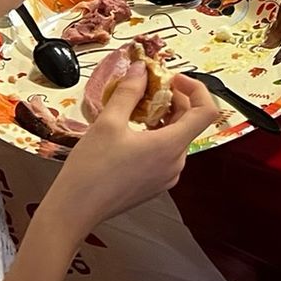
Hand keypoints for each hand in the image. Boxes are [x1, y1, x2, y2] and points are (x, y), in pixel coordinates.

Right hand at [38, 70, 218, 238]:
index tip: (175, 78)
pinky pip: (165, 152)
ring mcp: (167, 176)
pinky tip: (133, 130)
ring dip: (163, 117)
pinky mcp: (155, 184)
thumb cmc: (90, 171)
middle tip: (149, 87)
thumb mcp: (108, 122)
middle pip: (189, 122)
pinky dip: (156, 135)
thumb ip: (129, 91)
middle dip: (173, 99)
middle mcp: (176, 164)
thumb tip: (140, 70)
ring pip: (176, 137)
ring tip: (138, 107)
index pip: (206, 111)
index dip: (196, 88)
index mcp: (171, 147)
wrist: (74, 210)